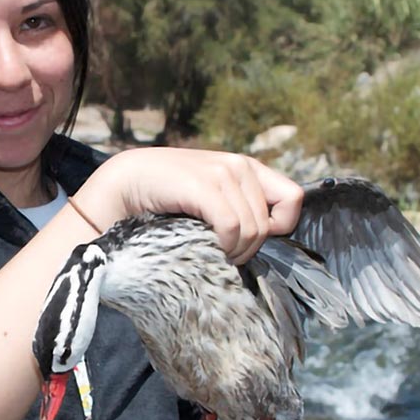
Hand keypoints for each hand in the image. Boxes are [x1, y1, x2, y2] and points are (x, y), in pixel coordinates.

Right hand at [78, 148, 303, 264]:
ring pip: (252, 230)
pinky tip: (206, 247)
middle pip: (268, 224)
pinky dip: (222, 246)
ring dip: (233, 251)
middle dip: (248, 249)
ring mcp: (222, 173)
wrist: (126, 183)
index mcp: (247, 167)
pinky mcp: (204, 185)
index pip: (293, 199)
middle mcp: (239, 165)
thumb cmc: (168, 198)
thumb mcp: (211, 197)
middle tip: (222, 254)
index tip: (249, 238)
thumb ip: (238, 206)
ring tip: (212, 252)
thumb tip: (265, 237)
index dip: (280, 226)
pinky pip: (232, 227)